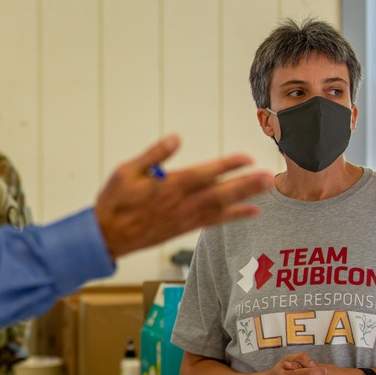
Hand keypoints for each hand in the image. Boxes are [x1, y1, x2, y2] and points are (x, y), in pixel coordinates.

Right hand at [94, 135, 273, 258]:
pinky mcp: (184, 228)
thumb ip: (153, 155)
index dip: (226, 166)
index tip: (246, 157)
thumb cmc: (115, 201)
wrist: (107, 236)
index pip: (202, 174)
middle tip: (268, 176)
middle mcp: (179, 203)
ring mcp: (183, 218)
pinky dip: (234, 217)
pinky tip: (252, 212)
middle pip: (219, 193)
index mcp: (166, 187)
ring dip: (246, 198)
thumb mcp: (126, 171)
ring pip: (220, 207)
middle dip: (245, 184)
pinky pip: (214, 222)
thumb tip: (175, 138)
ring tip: (267, 189)